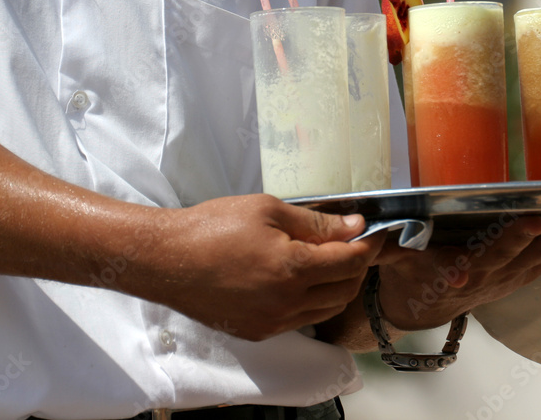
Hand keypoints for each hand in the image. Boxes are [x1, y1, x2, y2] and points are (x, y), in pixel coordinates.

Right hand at [127, 194, 382, 340]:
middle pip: (346, 289)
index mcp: (293, 268)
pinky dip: (313, 301)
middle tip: (355, 244)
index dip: (369, 244)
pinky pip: (301, 320)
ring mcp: (273, 321)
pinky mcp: (258, 331)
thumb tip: (354, 227)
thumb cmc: (212, 227)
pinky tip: (303, 280)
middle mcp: (287, 302)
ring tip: (332, 260)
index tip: (373, 232)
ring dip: (338, 286)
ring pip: (327, 309)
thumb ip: (317, 223)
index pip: (352, 261)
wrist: (166, 260)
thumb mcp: (268, 210)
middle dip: (358, 266)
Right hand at [375, 214, 540, 330]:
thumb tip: (372, 227)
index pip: (480, 258)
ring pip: (538, 260)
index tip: (521, 231)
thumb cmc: (411, 273)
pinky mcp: (518, 274)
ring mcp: (506, 277)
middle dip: (537, 240)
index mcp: (455, 270)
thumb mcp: (393, 259)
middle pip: (516, 258)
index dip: (499, 246)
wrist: (422, 306)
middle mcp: (486, 276)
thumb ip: (388, 244)